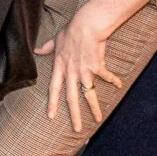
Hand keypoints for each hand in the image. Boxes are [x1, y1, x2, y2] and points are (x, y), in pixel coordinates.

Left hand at [36, 12, 116, 133]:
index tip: (51, 116)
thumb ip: (47, 47)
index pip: (54, 89)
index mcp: (60, 67)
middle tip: (77, 129)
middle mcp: (71, 72)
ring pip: (89, 94)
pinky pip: (106, 77)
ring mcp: (84, 72)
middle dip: (74, 115)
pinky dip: (114, 80)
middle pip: (72, 98)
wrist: (86, 26)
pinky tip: (119, 85)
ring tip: (98, 119)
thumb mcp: (56, 40)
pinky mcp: (97, 67)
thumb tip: (36, 50)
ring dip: (94, 108)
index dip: (52, 103)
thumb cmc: (71, 31)